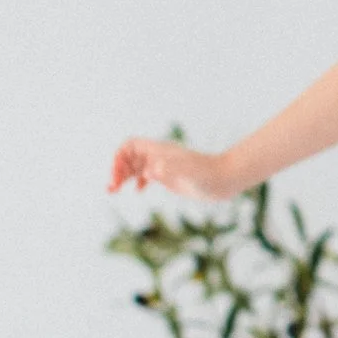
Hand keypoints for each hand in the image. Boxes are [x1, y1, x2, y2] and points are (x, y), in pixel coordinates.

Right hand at [108, 137, 230, 199]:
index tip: (117, 176)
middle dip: (117, 170)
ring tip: (113, 190)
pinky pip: (147, 174)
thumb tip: (150, 171)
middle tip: (112, 189)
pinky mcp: (171, 176)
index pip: (130, 146)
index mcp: (160, 151)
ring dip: (123, 176)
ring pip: (136, 166)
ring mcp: (165, 166)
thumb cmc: (208, 176)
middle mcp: (160, 156)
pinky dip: (138, 181)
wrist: (225, 179)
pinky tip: (139, 192)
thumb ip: (170, 170)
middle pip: (129, 157)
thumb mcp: (188, 174)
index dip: (119, 158)